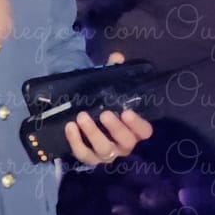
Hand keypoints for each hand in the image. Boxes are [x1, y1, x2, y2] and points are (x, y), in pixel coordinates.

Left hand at [63, 51, 154, 165]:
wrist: (84, 117)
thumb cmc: (104, 103)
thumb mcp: (109, 87)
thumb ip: (114, 72)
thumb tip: (116, 57)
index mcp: (133, 129)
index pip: (144, 131)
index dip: (138, 125)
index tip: (127, 112)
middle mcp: (123, 144)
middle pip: (126, 142)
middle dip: (115, 129)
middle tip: (104, 113)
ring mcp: (106, 153)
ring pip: (104, 150)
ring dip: (93, 133)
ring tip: (82, 116)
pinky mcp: (89, 157)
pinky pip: (83, 154)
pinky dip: (76, 142)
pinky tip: (70, 126)